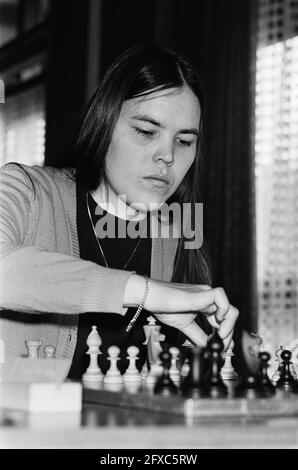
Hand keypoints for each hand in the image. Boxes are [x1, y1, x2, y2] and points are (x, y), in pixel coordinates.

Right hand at [124, 275, 238, 348]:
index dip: (225, 334)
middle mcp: (208, 298)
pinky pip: (221, 298)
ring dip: (228, 327)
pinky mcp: (201, 293)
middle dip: (228, 334)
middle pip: (231, 315)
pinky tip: (215, 322)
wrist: (149, 297)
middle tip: (219, 346)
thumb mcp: (184, 325)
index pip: (223, 319)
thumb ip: (197, 335)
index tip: (219, 346)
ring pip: (230, 308)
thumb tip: (207, 346)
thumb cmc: (162, 306)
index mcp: (204, 304)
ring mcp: (206, 294)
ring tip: (219, 337)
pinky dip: (223, 312)